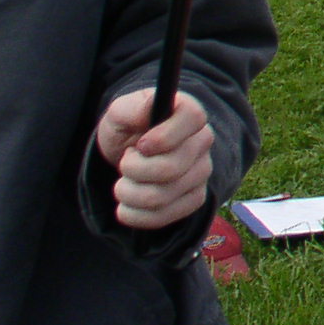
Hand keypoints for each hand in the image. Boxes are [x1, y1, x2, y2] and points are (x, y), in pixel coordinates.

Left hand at [95, 90, 215, 230]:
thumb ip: (133, 108)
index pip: (193, 119)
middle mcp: (203, 142)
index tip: (140, 145)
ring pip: (163, 196)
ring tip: (123, 184)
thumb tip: (149, 108)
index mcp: (190, 113)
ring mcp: (202, 172)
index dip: (164, 137)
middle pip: (172, 167)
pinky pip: (166, 217)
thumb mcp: (121, 111)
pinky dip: (136, 215)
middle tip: (125, 162)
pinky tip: (127, 205)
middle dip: (133, 170)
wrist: (130, 153)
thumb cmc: (127, 127)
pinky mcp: (194, 199)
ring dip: (129, 194)